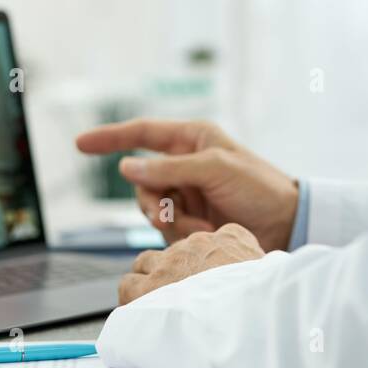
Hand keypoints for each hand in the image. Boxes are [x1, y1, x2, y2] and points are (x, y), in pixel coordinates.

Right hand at [75, 118, 299, 251]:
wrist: (287, 224)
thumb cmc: (259, 187)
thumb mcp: (216, 169)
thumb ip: (170, 168)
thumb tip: (127, 168)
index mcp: (191, 139)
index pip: (141, 134)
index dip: (109, 138)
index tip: (80, 143)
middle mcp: (184, 163)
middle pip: (142, 180)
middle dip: (152, 200)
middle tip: (167, 215)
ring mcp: (186, 192)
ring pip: (151, 207)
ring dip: (170, 220)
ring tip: (198, 226)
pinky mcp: (190, 219)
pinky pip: (166, 227)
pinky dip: (180, 233)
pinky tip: (205, 232)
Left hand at [117, 223, 264, 304]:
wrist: (248, 309)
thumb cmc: (263, 296)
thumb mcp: (269, 269)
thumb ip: (255, 262)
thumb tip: (263, 268)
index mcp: (229, 239)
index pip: (208, 238)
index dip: (202, 257)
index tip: (202, 272)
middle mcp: (196, 245)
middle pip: (174, 250)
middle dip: (172, 266)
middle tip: (177, 289)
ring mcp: (171, 262)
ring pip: (145, 262)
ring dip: (148, 279)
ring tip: (154, 300)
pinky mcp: (150, 285)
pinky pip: (129, 285)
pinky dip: (131, 297)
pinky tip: (139, 310)